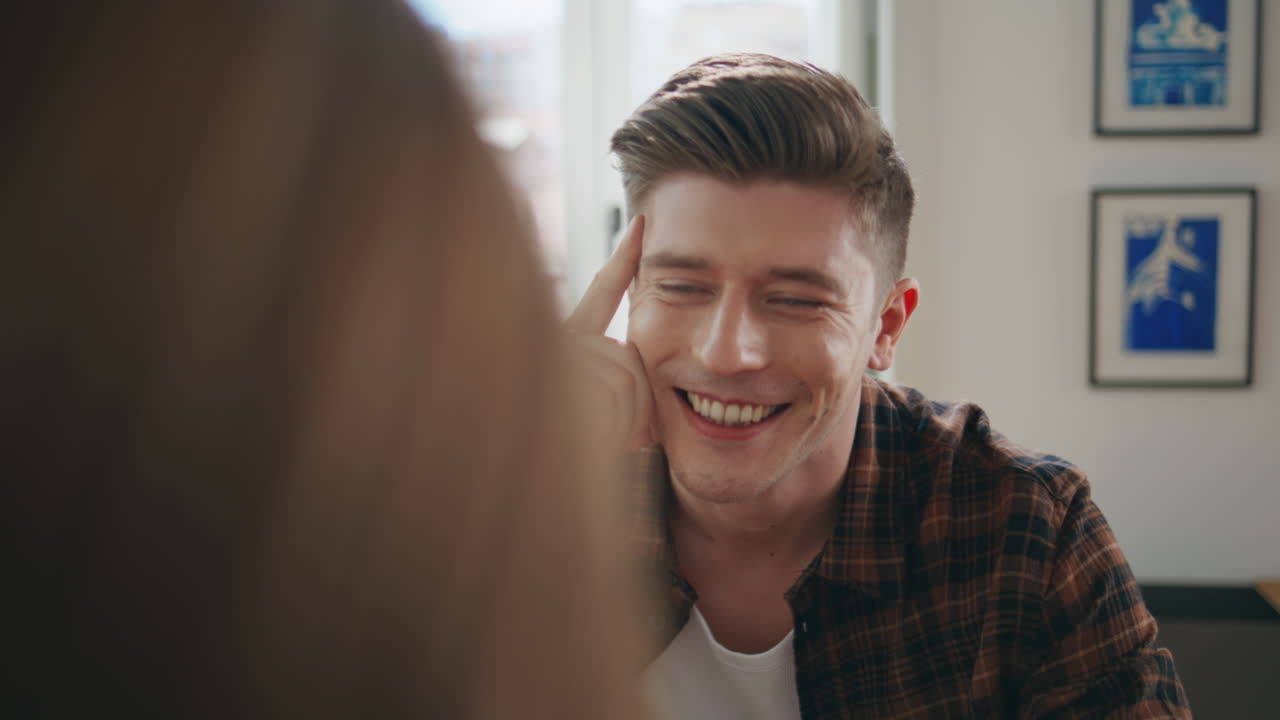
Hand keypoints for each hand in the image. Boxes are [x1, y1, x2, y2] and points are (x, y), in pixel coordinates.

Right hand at [565, 215, 656, 454]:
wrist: (514, 485)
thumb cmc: (556, 457)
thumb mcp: (595, 419)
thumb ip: (613, 382)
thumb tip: (627, 360)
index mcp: (563, 341)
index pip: (601, 291)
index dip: (624, 259)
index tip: (643, 225)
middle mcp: (553, 339)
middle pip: (629, 356)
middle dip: (641, 406)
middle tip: (628, 444)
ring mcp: (552, 352)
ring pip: (625, 374)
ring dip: (629, 421)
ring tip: (604, 448)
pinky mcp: (556, 367)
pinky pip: (616, 386)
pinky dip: (616, 424)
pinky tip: (593, 443)